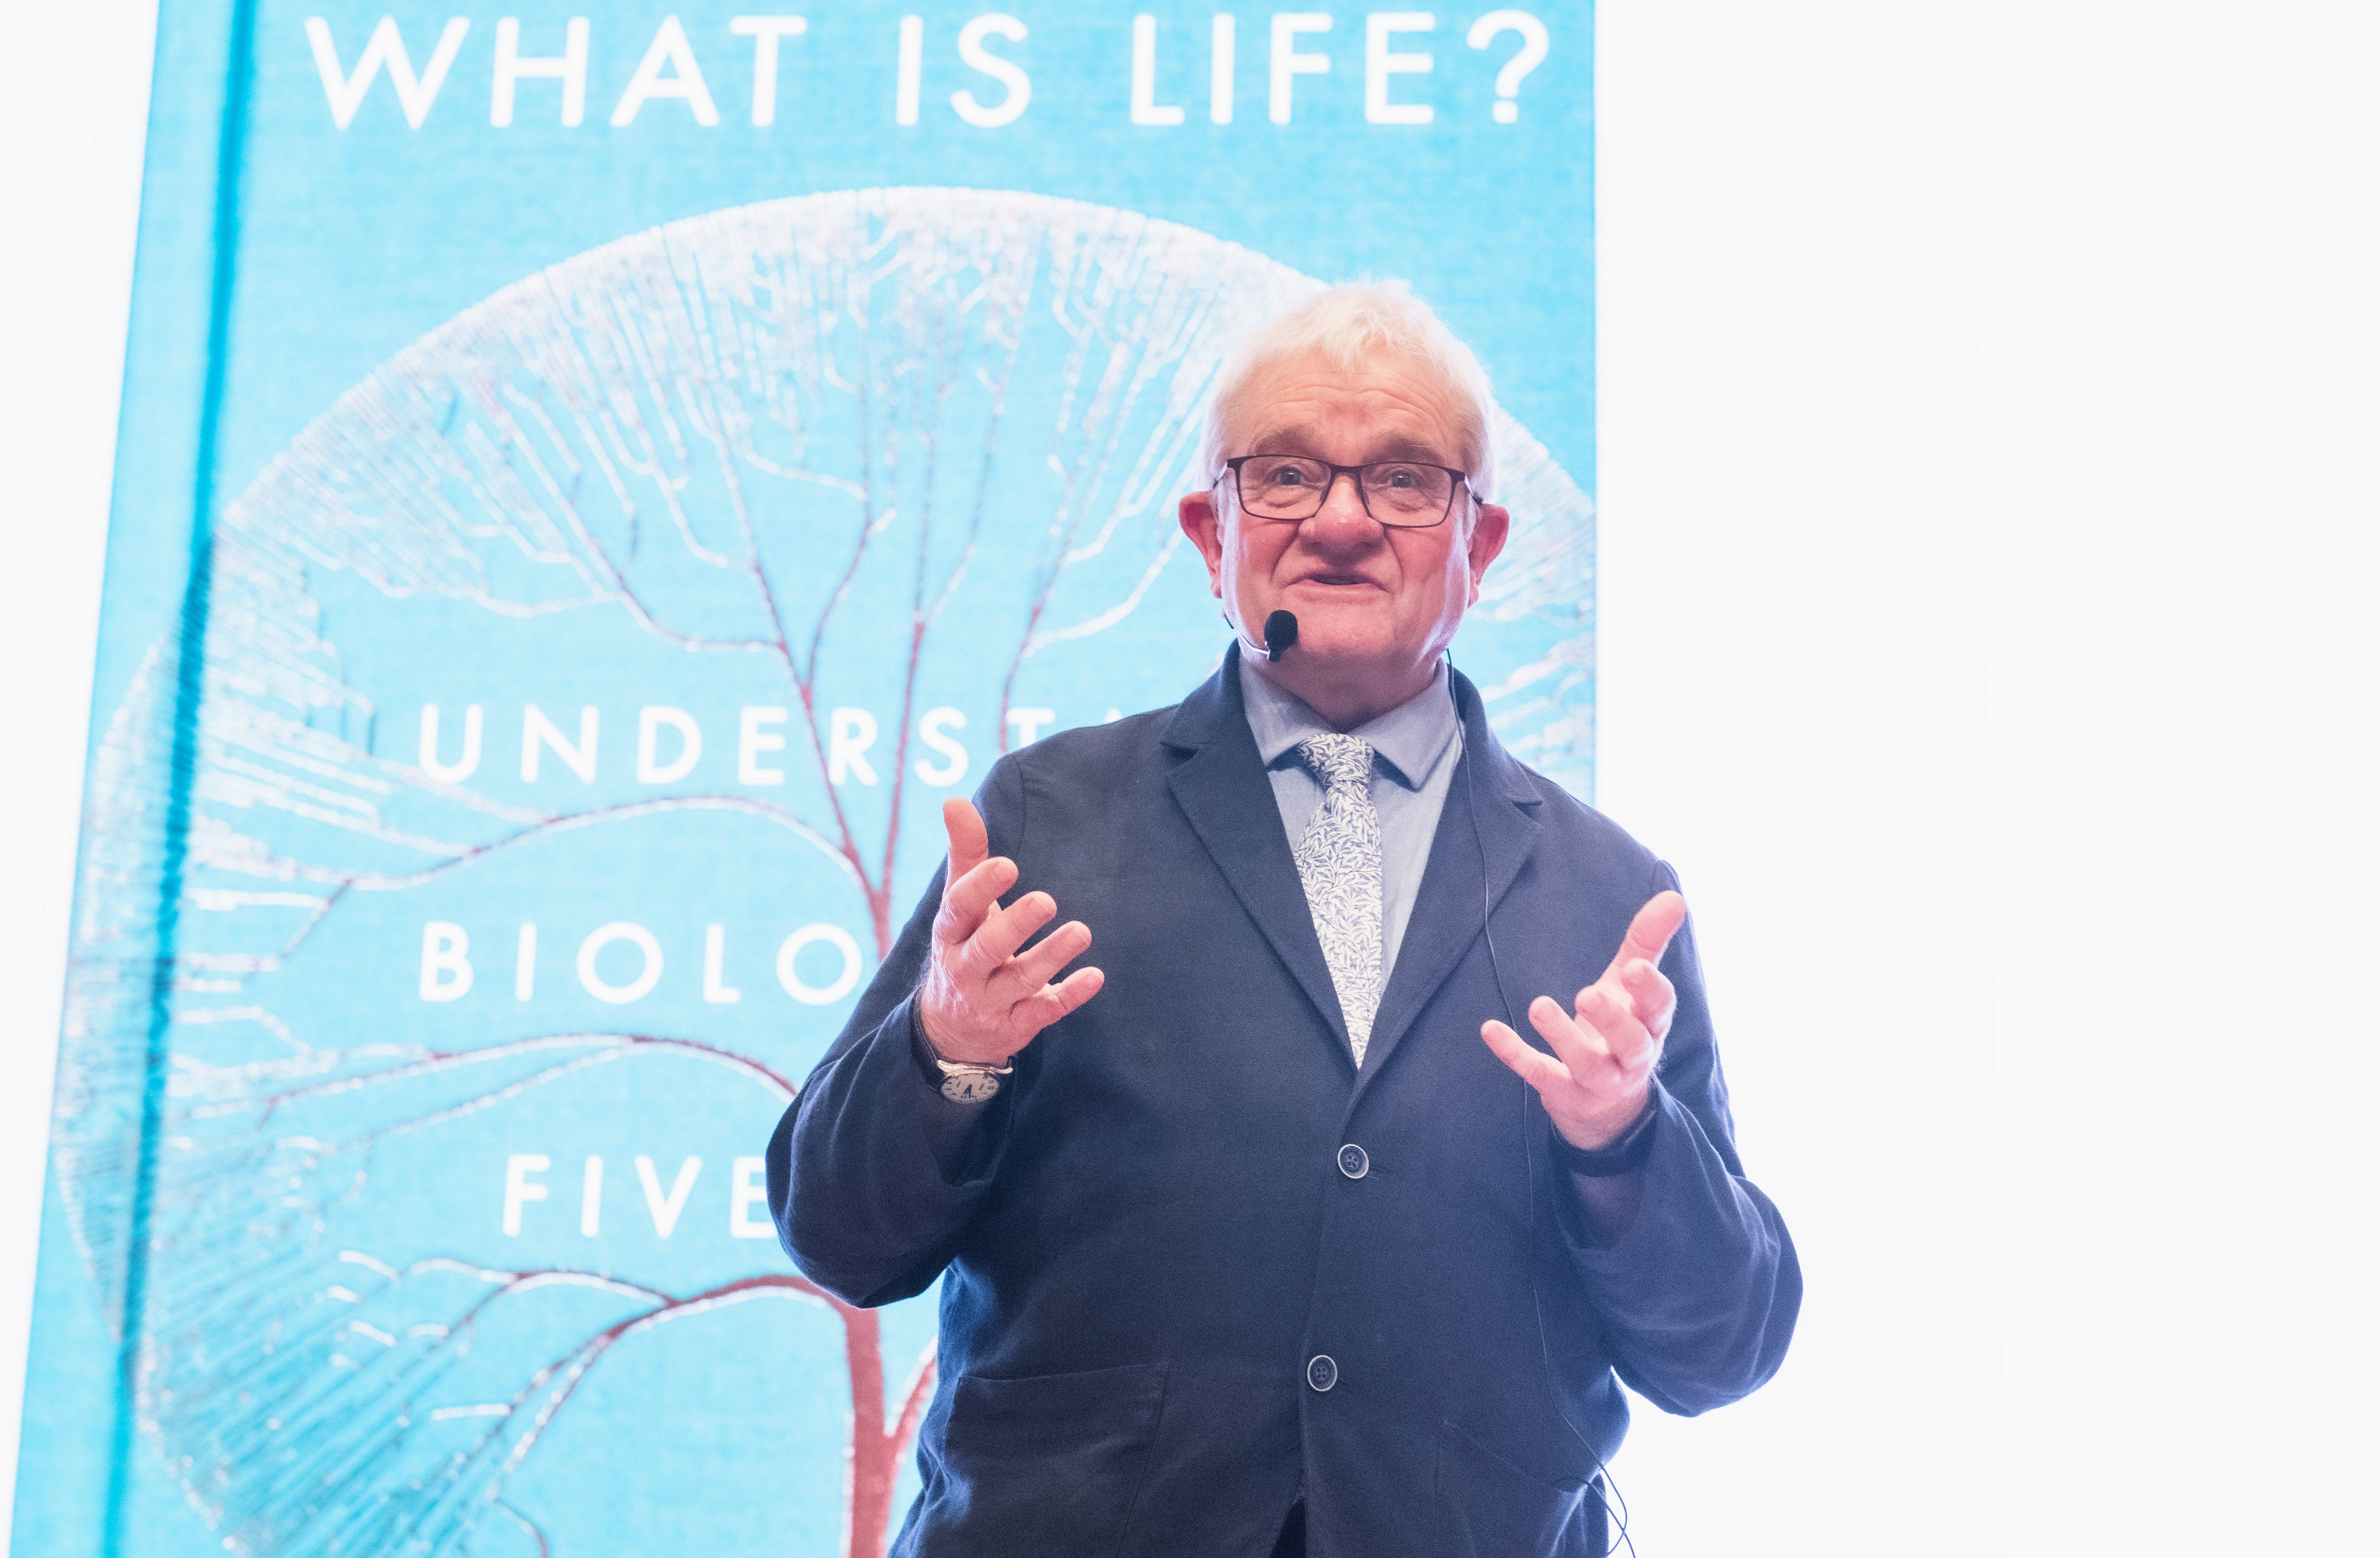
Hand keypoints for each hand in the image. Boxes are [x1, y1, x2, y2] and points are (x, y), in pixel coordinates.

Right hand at [916, 797, 1103, 1065]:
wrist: (949, 1030)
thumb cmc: (963, 945)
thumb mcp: (960, 904)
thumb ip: (965, 853)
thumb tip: (954, 799)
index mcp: (951, 932)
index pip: (959, 908)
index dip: (980, 888)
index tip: (1007, 865)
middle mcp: (965, 968)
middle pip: (987, 949)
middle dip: (1015, 926)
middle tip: (1047, 901)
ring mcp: (990, 1000)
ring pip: (1019, 980)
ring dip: (1050, 957)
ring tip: (1082, 932)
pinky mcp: (1016, 1024)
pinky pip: (1044, 1011)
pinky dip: (1069, 995)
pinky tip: (1095, 976)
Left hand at [1480, 891, 1685, 1149]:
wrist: (1607, 1107)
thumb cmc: (1621, 1029)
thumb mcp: (1631, 987)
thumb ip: (1647, 943)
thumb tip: (1674, 896)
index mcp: (1650, 1025)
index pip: (1660, 1008)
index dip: (1649, 990)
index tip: (1634, 968)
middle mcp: (1631, 1057)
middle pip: (1631, 1043)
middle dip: (1612, 1019)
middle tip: (1588, 994)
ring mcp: (1598, 1081)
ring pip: (1587, 1065)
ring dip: (1563, 1037)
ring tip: (1539, 1006)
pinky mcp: (1564, 1094)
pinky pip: (1540, 1075)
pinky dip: (1515, 1055)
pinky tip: (1490, 1029)